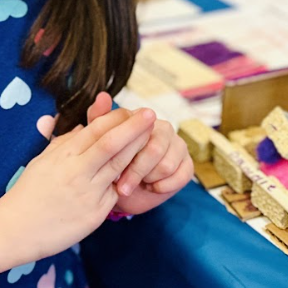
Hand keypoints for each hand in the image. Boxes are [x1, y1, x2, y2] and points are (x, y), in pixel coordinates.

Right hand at [1, 105, 154, 259]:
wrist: (15, 230)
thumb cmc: (28, 193)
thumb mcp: (43, 160)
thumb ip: (66, 142)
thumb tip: (86, 126)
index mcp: (64, 155)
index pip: (96, 129)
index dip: (118, 118)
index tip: (135, 110)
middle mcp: (77, 172)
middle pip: (112, 144)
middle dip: (134, 128)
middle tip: (151, 115)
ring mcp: (87, 194)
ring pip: (119, 167)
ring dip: (138, 152)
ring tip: (154, 139)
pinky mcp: (94, 215)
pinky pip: (115, 195)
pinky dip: (126, 183)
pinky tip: (139, 175)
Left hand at [86, 94, 194, 215]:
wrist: (125, 192)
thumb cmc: (113, 166)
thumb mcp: (100, 144)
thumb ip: (98, 119)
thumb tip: (102, 95)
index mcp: (145, 121)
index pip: (139, 132)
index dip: (126, 155)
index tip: (113, 172)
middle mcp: (165, 129)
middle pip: (155, 150)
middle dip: (137, 172)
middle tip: (123, 187)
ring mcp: (179, 146)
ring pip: (167, 165)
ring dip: (149, 179)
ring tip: (139, 182)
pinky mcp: (188, 165)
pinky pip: (181, 176)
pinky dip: (163, 186)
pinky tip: (153, 187)